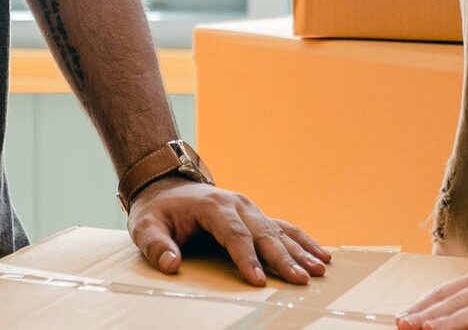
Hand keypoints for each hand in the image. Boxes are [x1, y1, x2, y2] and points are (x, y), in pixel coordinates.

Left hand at [125, 177, 333, 286]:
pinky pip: (284, 227)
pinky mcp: (255, 215)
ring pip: (279, 230)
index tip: (258, 280)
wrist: (165, 186)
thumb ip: (156, 246)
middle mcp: (237, 204)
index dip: (247, 258)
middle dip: (283, 258)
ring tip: (320, 269)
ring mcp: (249, 208)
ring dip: (300, 250)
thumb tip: (171, 264)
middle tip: (300, 280)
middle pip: (264, 233)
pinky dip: (303, 241)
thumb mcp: (145, 227)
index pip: (234, 235)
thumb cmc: (157, 211)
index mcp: (213, 205)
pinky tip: (322, 254)